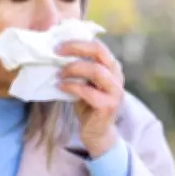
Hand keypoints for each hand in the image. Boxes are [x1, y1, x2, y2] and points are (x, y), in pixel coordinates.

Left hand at [56, 39, 124, 157]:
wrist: (96, 133)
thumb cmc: (88, 105)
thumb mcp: (83, 82)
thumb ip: (78, 68)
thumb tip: (57, 53)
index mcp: (112, 67)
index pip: (98, 46)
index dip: (78, 42)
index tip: (58, 45)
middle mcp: (117, 76)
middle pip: (99, 52)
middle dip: (76, 48)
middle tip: (56, 52)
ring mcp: (115, 91)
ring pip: (96, 71)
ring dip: (73, 69)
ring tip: (58, 74)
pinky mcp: (108, 106)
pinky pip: (88, 91)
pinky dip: (72, 87)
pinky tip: (60, 87)